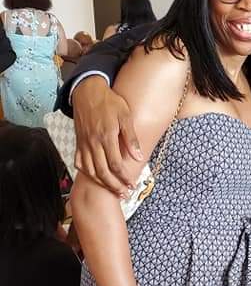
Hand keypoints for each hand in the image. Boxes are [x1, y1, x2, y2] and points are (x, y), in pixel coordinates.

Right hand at [73, 76, 143, 194]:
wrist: (87, 91)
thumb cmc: (110, 102)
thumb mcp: (125, 115)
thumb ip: (131, 137)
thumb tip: (138, 156)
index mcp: (106, 136)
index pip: (115, 165)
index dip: (124, 178)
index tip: (132, 185)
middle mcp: (93, 143)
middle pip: (102, 172)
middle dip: (114, 186)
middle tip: (124, 194)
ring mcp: (83, 143)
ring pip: (89, 171)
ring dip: (101, 183)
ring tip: (112, 190)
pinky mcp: (78, 142)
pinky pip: (79, 162)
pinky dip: (86, 173)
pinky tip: (95, 178)